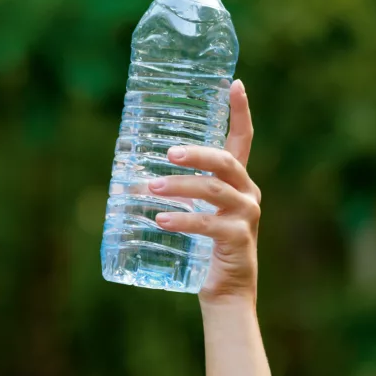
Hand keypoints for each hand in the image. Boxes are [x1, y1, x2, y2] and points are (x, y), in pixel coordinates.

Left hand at [149, 80, 260, 305]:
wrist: (224, 292)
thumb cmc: (203, 247)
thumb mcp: (194, 212)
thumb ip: (177, 192)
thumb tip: (127, 179)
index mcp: (238, 181)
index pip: (243, 139)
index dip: (240, 111)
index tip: (235, 83)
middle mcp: (247, 193)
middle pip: (225, 161)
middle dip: (196, 153)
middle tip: (168, 153)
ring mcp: (246, 216)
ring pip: (214, 191)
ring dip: (180, 187)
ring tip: (151, 189)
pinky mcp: (238, 240)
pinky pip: (209, 225)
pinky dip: (183, 220)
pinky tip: (161, 220)